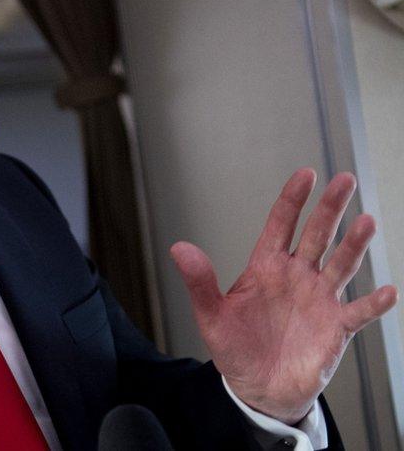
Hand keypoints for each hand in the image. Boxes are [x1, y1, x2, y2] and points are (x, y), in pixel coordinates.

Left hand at [171, 168, 397, 423]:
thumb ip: (199, 282)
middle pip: (317, 235)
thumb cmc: (236, 348)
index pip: (280, 225)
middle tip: (344, 180)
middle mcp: (297, 277)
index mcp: (266, 268)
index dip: (292, 200)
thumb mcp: (211, 315)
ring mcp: (319, 300)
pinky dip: (374, 303)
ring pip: (341, 265)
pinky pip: (359, 312)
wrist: (258, 388)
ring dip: (354, 245)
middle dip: (330, 208)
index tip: (305, 174)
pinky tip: (387, 291)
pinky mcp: (336, 328)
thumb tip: (179, 248)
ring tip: (366, 222)